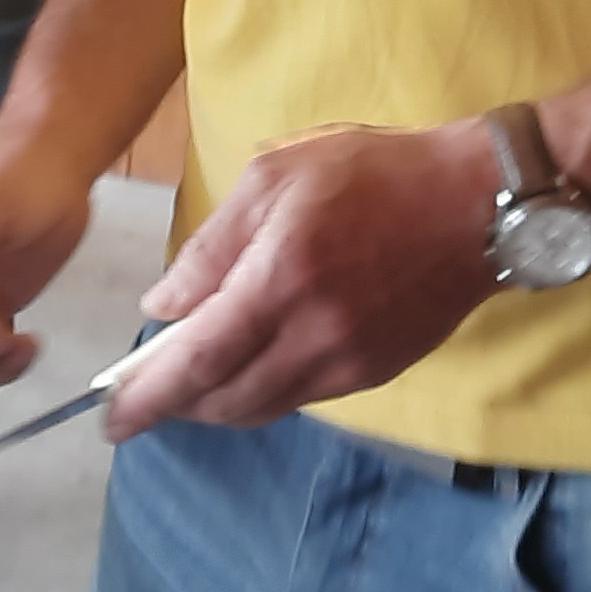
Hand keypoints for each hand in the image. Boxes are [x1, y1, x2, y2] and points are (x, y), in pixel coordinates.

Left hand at [106, 120, 502, 437]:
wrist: (477, 205)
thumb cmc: (373, 173)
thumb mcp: (275, 175)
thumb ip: (213, 244)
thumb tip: (165, 305)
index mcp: (280, 280)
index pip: (199, 361)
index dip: (149, 397)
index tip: (113, 418)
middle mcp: (313, 336)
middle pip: (226, 399)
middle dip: (177, 405)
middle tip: (144, 394)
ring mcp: (348, 362)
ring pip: (263, 407)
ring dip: (219, 402)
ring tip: (191, 379)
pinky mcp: (375, 372)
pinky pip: (301, 397)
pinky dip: (263, 390)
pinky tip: (252, 363)